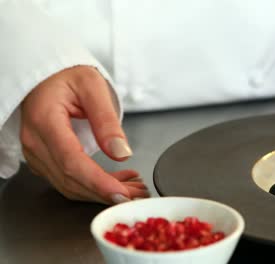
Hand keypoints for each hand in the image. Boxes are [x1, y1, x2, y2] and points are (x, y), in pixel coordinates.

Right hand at [20, 66, 148, 203]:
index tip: (121, 193)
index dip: (98, 182)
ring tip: (133, 187)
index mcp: (45, 120)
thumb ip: (107, 121)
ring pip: (69, 185)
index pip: (72, 161)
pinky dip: (93, 186)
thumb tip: (121, 152)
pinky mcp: (44, 159)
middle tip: (137, 193)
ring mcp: (36, 153)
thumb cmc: (67, 76)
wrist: (46, 76)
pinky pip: (68, 180)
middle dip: (106, 192)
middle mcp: (35, 142)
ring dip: (102, 192)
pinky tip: (117, 181)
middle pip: (70, 180)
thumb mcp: (93, 87)